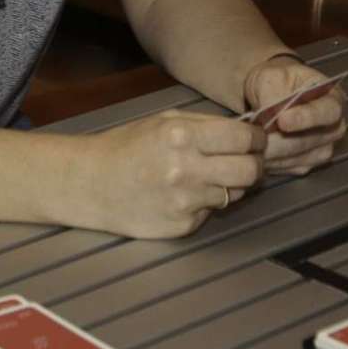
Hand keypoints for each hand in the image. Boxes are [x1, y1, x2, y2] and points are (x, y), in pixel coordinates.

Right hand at [76, 111, 266, 238]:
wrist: (91, 184)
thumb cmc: (127, 147)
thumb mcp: (165, 122)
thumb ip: (206, 125)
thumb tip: (247, 131)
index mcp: (183, 136)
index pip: (244, 138)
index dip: (256, 139)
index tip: (255, 140)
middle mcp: (186, 169)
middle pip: (250, 170)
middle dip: (255, 164)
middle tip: (247, 161)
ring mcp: (185, 201)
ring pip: (236, 193)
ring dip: (230, 184)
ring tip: (208, 177)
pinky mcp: (182, 226)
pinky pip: (212, 212)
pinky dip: (206, 203)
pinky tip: (184, 195)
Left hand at [243, 54, 346, 175]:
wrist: (269, 94)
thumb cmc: (276, 82)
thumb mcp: (271, 76)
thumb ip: (272, 92)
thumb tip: (269, 113)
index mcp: (333, 99)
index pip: (328, 112)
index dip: (306, 118)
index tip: (282, 120)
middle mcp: (334, 127)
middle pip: (310, 140)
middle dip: (280, 138)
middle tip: (256, 132)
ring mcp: (322, 149)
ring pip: (296, 157)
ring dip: (271, 150)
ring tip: (252, 137)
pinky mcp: (306, 165)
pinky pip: (287, 167)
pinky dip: (269, 160)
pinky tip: (257, 147)